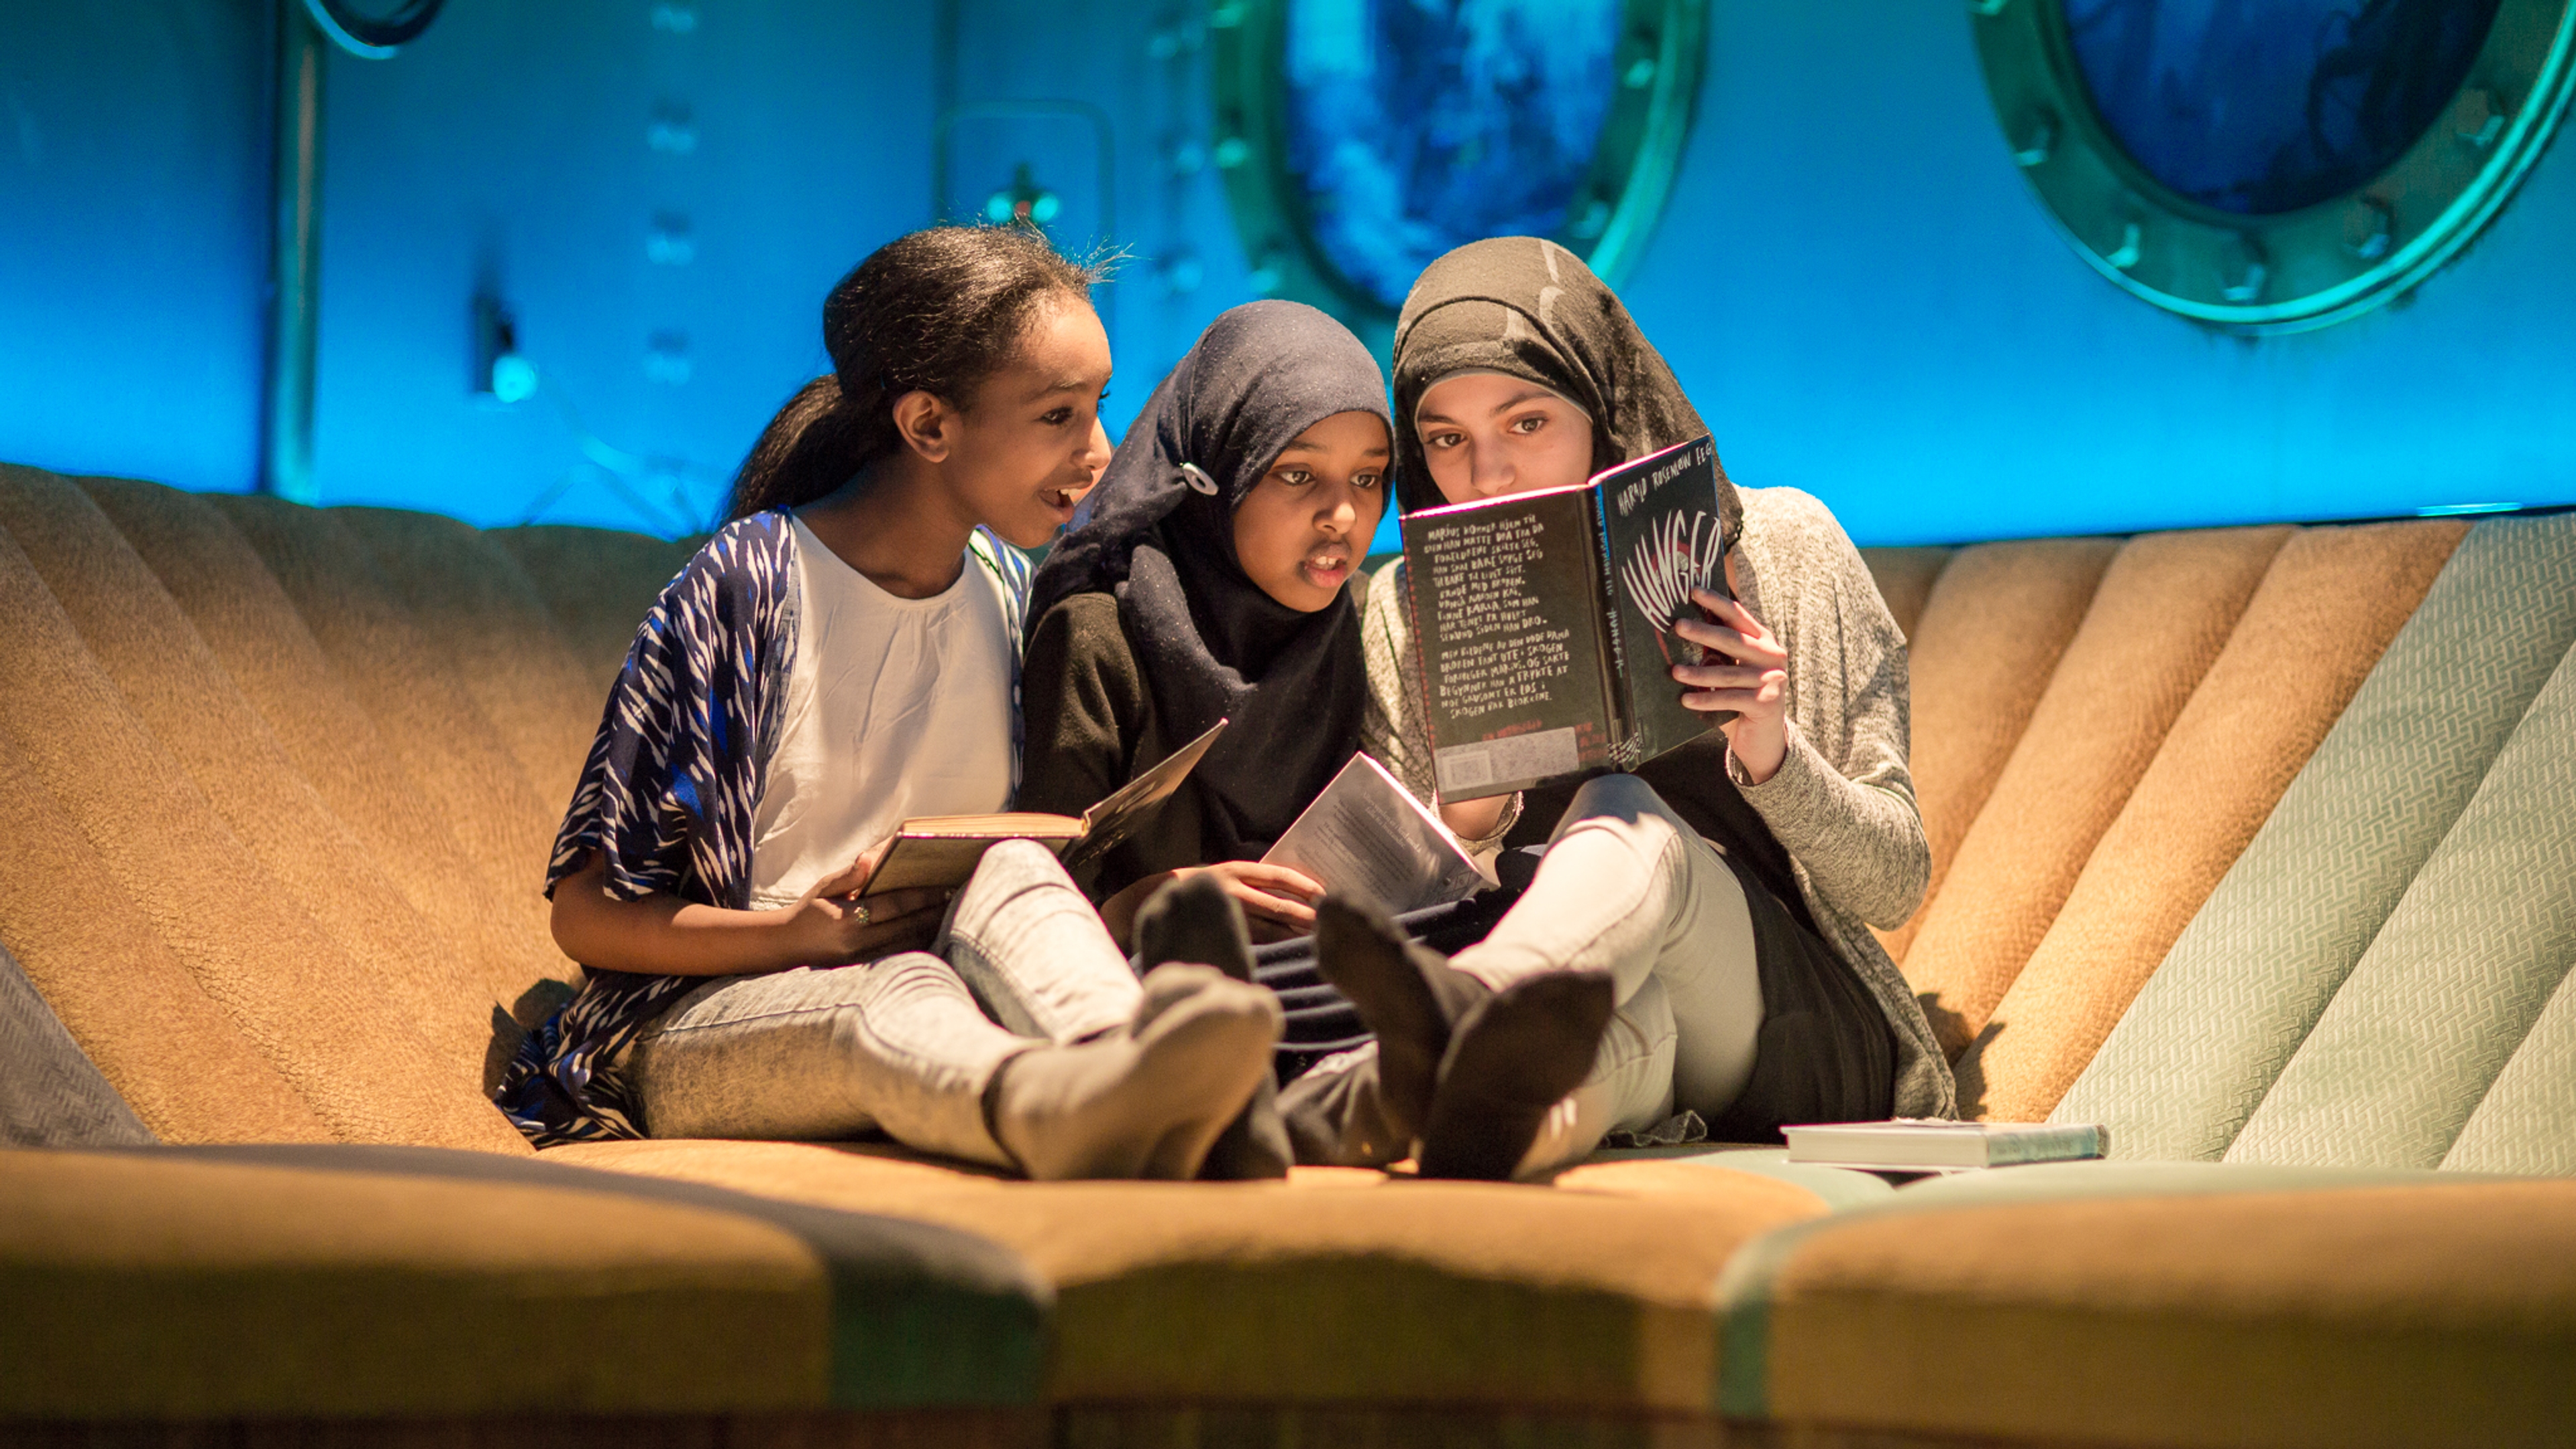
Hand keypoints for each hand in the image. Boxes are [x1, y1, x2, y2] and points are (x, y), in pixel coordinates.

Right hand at [793, 837, 948, 964]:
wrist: (785, 945)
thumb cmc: (808, 910)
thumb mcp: (823, 887)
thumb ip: (849, 875)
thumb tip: (872, 858)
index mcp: (846, 920)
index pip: (892, 906)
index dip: (920, 897)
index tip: (942, 887)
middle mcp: (856, 942)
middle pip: (906, 927)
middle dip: (932, 912)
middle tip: (955, 898)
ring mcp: (861, 960)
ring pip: (906, 944)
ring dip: (929, 929)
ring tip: (949, 914)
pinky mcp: (863, 969)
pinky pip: (897, 956)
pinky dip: (916, 944)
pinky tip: (931, 932)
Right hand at [1185, 860, 1324, 942]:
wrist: (1156, 898)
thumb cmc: (1204, 885)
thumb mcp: (1228, 873)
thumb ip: (1256, 880)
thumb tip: (1298, 890)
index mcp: (1237, 870)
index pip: (1279, 876)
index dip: (1305, 885)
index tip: (1325, 893)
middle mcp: (1233, 891)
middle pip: (1278, 906)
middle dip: (1307, 915)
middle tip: (1330, 921)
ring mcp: (1227, 916)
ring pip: (1270, 929)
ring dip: (1296, 934)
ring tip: (1319, 938)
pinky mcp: (1223, 936)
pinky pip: (1256, 943)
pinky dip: (1278, 946)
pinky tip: (1293, 950)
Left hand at [1670, 554, 1787, 783]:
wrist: (1763, 739)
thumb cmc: (1740, 700)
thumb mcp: (1731, 672)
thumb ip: (1717, 654)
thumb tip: (1680, 634)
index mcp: (1763, 641)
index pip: (1738, 617)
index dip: (1717, 603)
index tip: (1694, 591)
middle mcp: (1772, 656)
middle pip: (1733, 640)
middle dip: (1703, 632)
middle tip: (1677, 626)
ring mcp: (1773, 679)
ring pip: (1728, 673)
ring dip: (1698, 673)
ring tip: (1674, 671)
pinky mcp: (1767, 703)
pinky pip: (1729, 698)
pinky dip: (1706, 700)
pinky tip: (1686, 700)